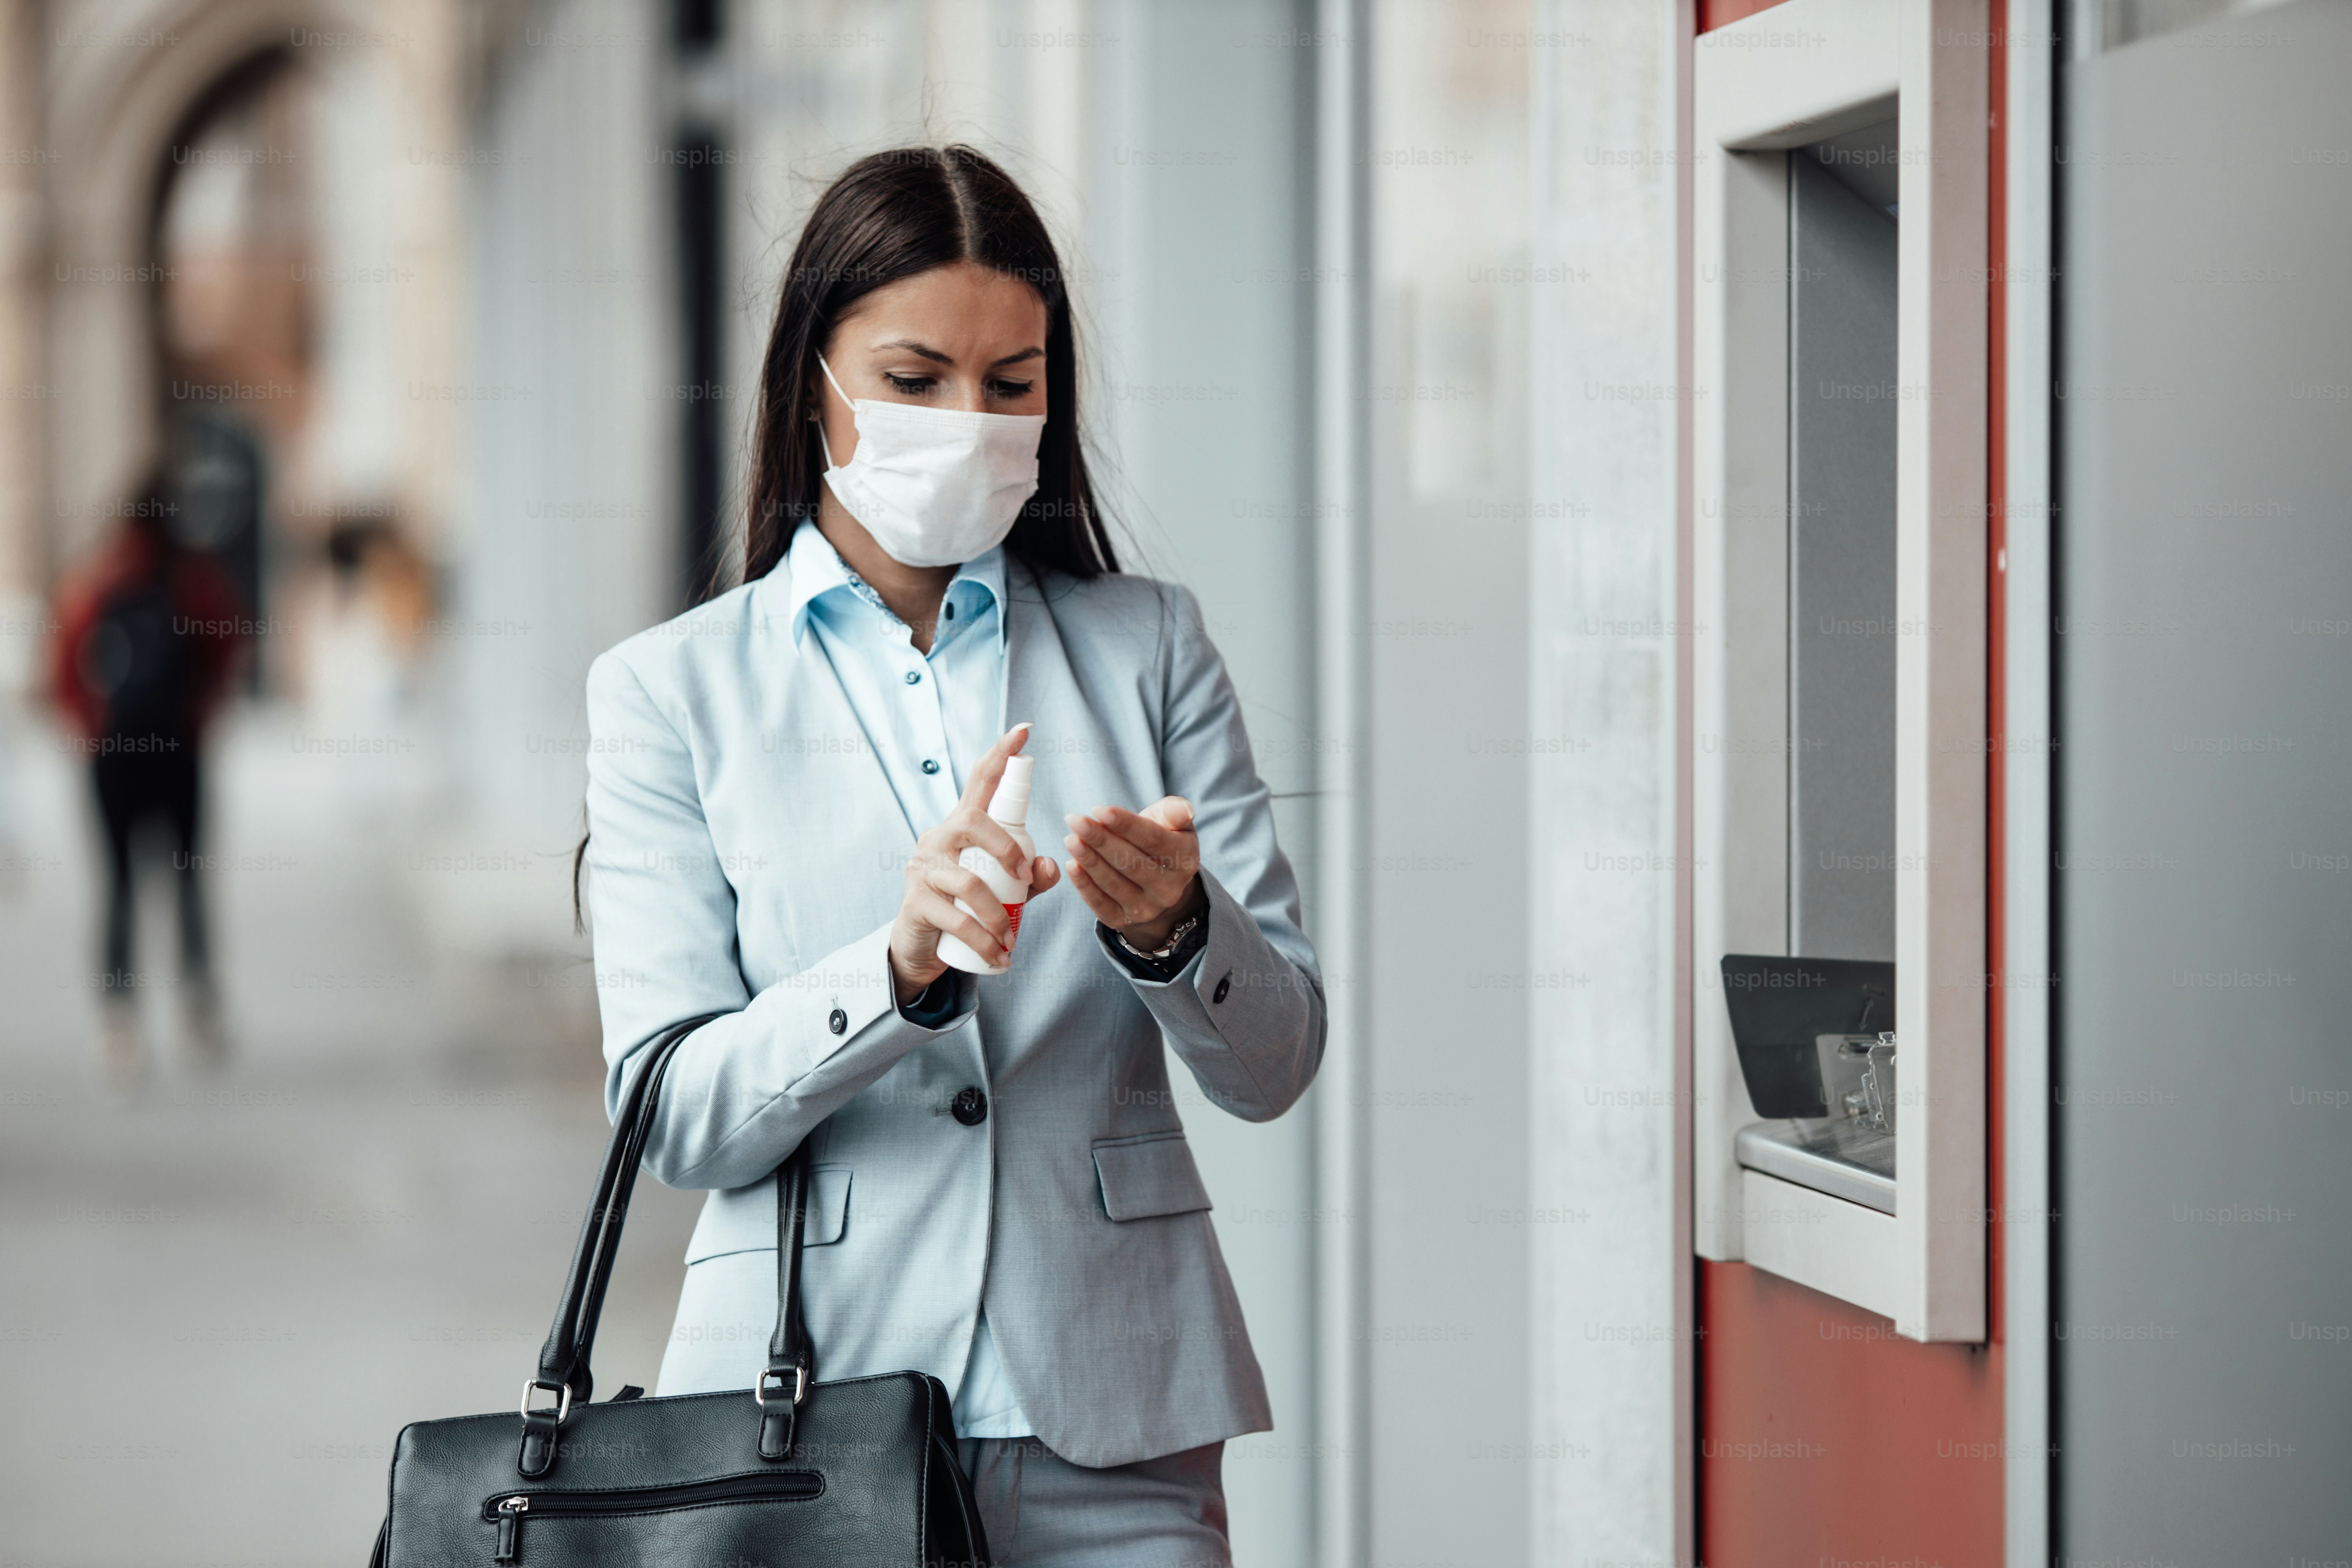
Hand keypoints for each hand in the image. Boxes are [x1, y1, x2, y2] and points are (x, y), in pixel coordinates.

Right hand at [888, 724, 1061, 1001]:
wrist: (924, 947)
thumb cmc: (968, 908)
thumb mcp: (1006, 890)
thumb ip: (1030, 876)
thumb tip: (1051, 864)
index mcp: (962, 827)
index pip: (980, 781)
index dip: (1001, 755)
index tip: (1024, 730)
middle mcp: (939, 838)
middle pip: (972, 821)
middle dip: (1007, 848)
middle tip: (1025, 881)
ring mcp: (924, 868)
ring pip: (968, 881)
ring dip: (998, 915)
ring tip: (1012, 941)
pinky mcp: (917, 902)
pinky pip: (956, 918)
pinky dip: (983, 940)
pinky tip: (998, 956)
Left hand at [1063, 796, 1205, 950]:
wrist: (1157, 881)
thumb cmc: (1160, 840)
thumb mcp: (1173, 823)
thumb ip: (1175, 812)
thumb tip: (1185, 810)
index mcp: (1185, 860)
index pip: (1153, 840)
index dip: (1125, 824)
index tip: (1099, 809)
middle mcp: (1169, 890)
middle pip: (1130, 862)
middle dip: (1100, 840)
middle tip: (1076, 820)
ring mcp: (1147, 909)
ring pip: (1113, 883)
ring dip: (1089, 860)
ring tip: (1070, 839)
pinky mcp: (1123, 921)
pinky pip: (1100, 904)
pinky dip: (1084, 885)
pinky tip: (1071, 865)